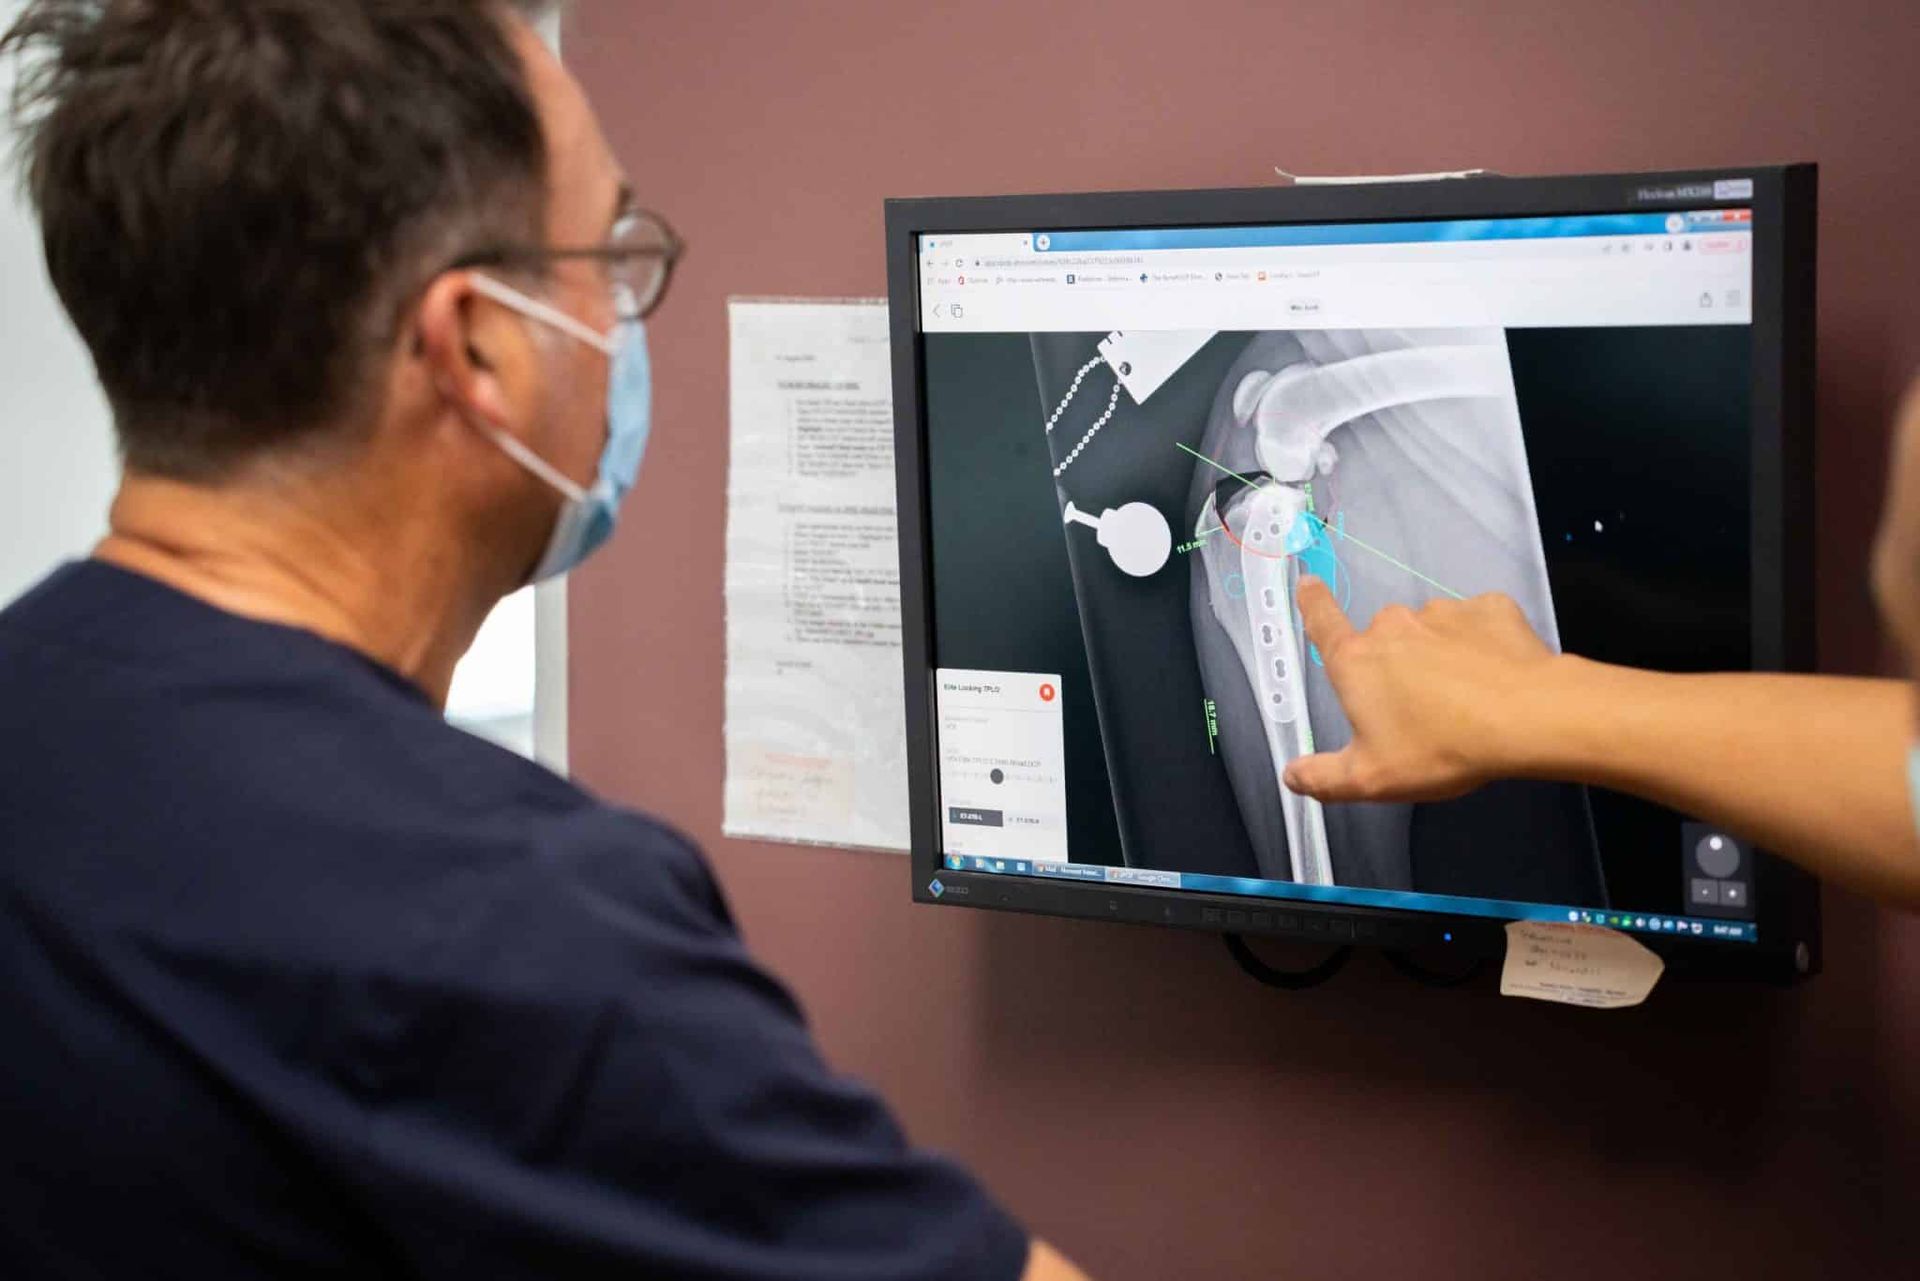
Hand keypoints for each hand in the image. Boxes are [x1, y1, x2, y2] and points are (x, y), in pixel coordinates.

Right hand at [1282, 576, 1561, 802]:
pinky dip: (1481, 645)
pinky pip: (1477, 625)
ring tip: (1464, 697)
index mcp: (1357, 661)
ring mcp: (1443, 613)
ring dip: (1439, 656)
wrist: (1527, 717)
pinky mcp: (1489, 610)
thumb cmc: (1441, 747)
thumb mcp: (1370, 779)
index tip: (1309, 583)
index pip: (1322, 622)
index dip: (1312, 603)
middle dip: (1395, 666)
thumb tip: (1292, 775)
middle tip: (1419, 708)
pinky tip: (1494, 674)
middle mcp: (1393, 626)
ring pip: (1432, 633)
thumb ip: (1323, 778)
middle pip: (1384, 641)